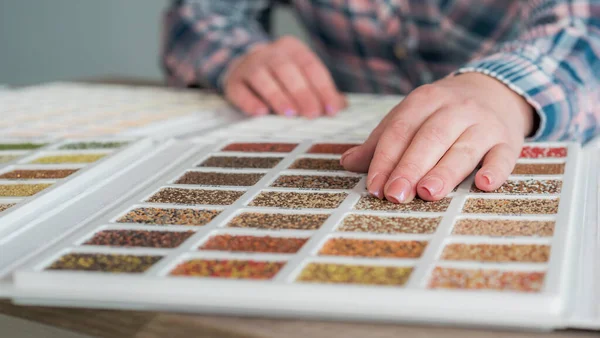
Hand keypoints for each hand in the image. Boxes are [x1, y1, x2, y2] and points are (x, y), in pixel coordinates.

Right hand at [223, 36, 345, 117]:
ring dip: (277, 96)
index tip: (332, 109)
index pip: (311, 66)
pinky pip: (240, 90)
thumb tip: (341, 107)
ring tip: (289, 114)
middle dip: (302, 93)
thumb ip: (320, 91)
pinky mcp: (233, 81)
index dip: (323, 88)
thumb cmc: (281, 77)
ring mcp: (249, 66)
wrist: (244, 68)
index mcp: (292, 49)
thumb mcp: (302, 76)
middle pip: (287, 70)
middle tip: (312, 114)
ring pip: (263, 78)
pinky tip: (260, 112)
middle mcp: (270, 53)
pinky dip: (250, 101)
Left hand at [341, 73, 534, 202]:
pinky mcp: (509, 141)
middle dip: (410, 168)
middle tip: (396, 195)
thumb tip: (346, 162)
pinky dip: (496, 170)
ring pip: (463, 149)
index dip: (385, 159)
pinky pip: (504, 156)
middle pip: (430, 138)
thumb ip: (381, 141)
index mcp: (424, 101)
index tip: (374, 187)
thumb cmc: (442, 113)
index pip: (400, 130)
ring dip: (445, 171)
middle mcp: (455, 109)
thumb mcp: (410, 117)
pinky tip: (484, 185)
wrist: (495, 91)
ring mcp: (484, 124)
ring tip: (428, 193)